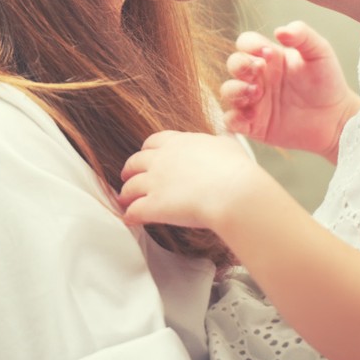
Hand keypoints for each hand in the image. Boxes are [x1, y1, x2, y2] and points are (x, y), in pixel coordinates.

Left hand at [118, 130, 270, 234]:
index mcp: (178, 142)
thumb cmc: (235, 170)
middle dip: (129, 170)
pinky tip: (129, 219)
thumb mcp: (227, 146)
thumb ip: (218, 142)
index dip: (146, 151)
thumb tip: (223, 140)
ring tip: (124, 200)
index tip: (145, 155)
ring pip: (130, 187)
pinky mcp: (154, 205)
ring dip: (125, 194)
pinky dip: (130, 215)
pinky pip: (135, 210)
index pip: (153, 142)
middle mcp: (161, 159)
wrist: (233, 192)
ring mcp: (155, 182)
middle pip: (135, 162)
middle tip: (127, 177)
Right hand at [221, 21, 359, 158]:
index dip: (250, 46)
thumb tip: (280, 30)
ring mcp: (254, 101)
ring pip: (227, 91)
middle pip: (233, 64)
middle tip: (259, 71)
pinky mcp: (253, 124)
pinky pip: (231, 120)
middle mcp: (258, 77)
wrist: (336, 119)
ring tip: (256, 93)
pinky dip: (234, 118)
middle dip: (240, 66)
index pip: (246, 43)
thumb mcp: (320, 53)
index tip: (267, 53)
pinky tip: (252, 117)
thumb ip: (303, 36)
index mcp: (270, 57)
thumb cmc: (328, 83)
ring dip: (235, 90)